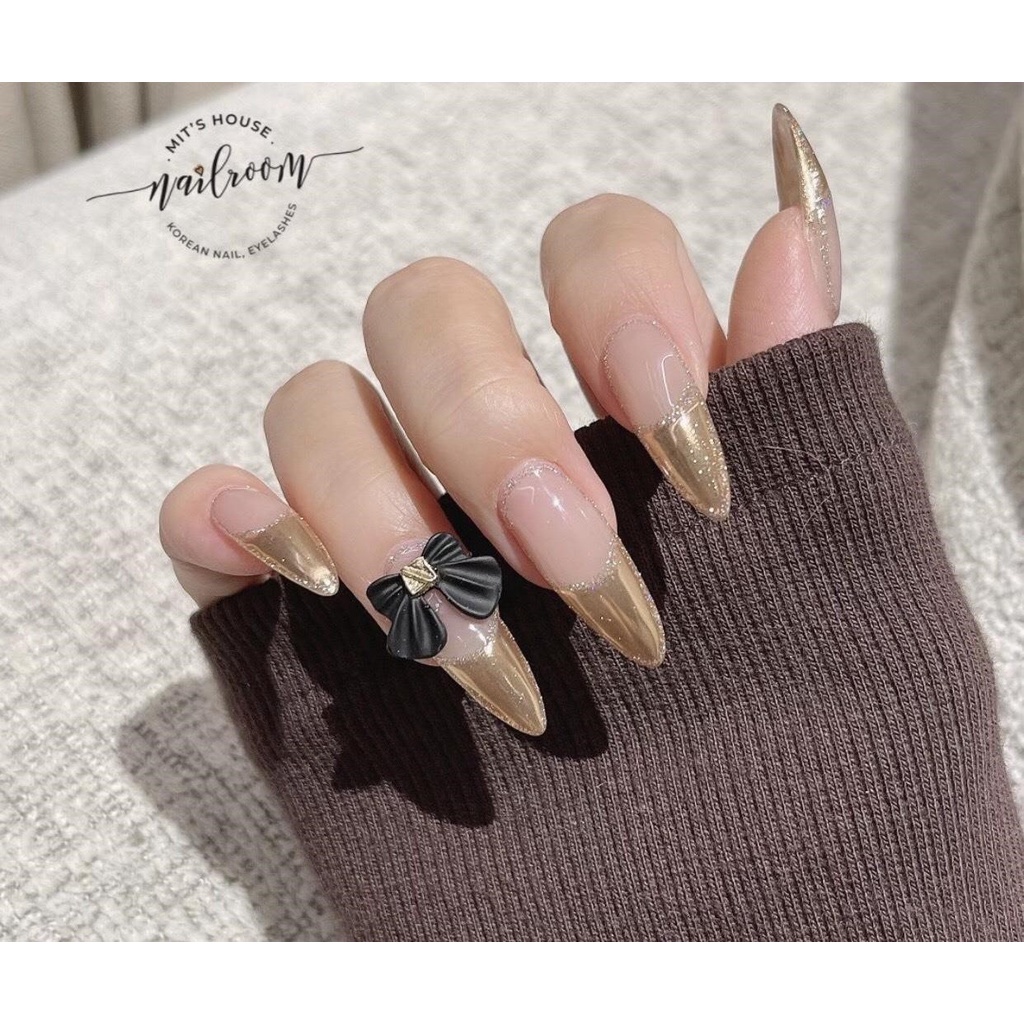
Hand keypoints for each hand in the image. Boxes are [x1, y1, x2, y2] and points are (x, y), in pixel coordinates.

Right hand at [160, 105, 839, 734]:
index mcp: (613, 398)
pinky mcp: (292, 597)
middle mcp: (488, 430)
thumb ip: (794, 401)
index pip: (588, 245)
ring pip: (314, 401)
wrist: (698, 906)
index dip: (623, 308)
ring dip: (376, 509)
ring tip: (461, 642)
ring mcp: (383, 506)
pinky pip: (209, 508)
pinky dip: (235, 522)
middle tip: (571, 567)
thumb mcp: (822, 568)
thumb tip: (794, 228)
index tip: (690, 453)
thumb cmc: (773, 739)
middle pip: (424, 306)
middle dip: (491, 427)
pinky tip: (298, 583)